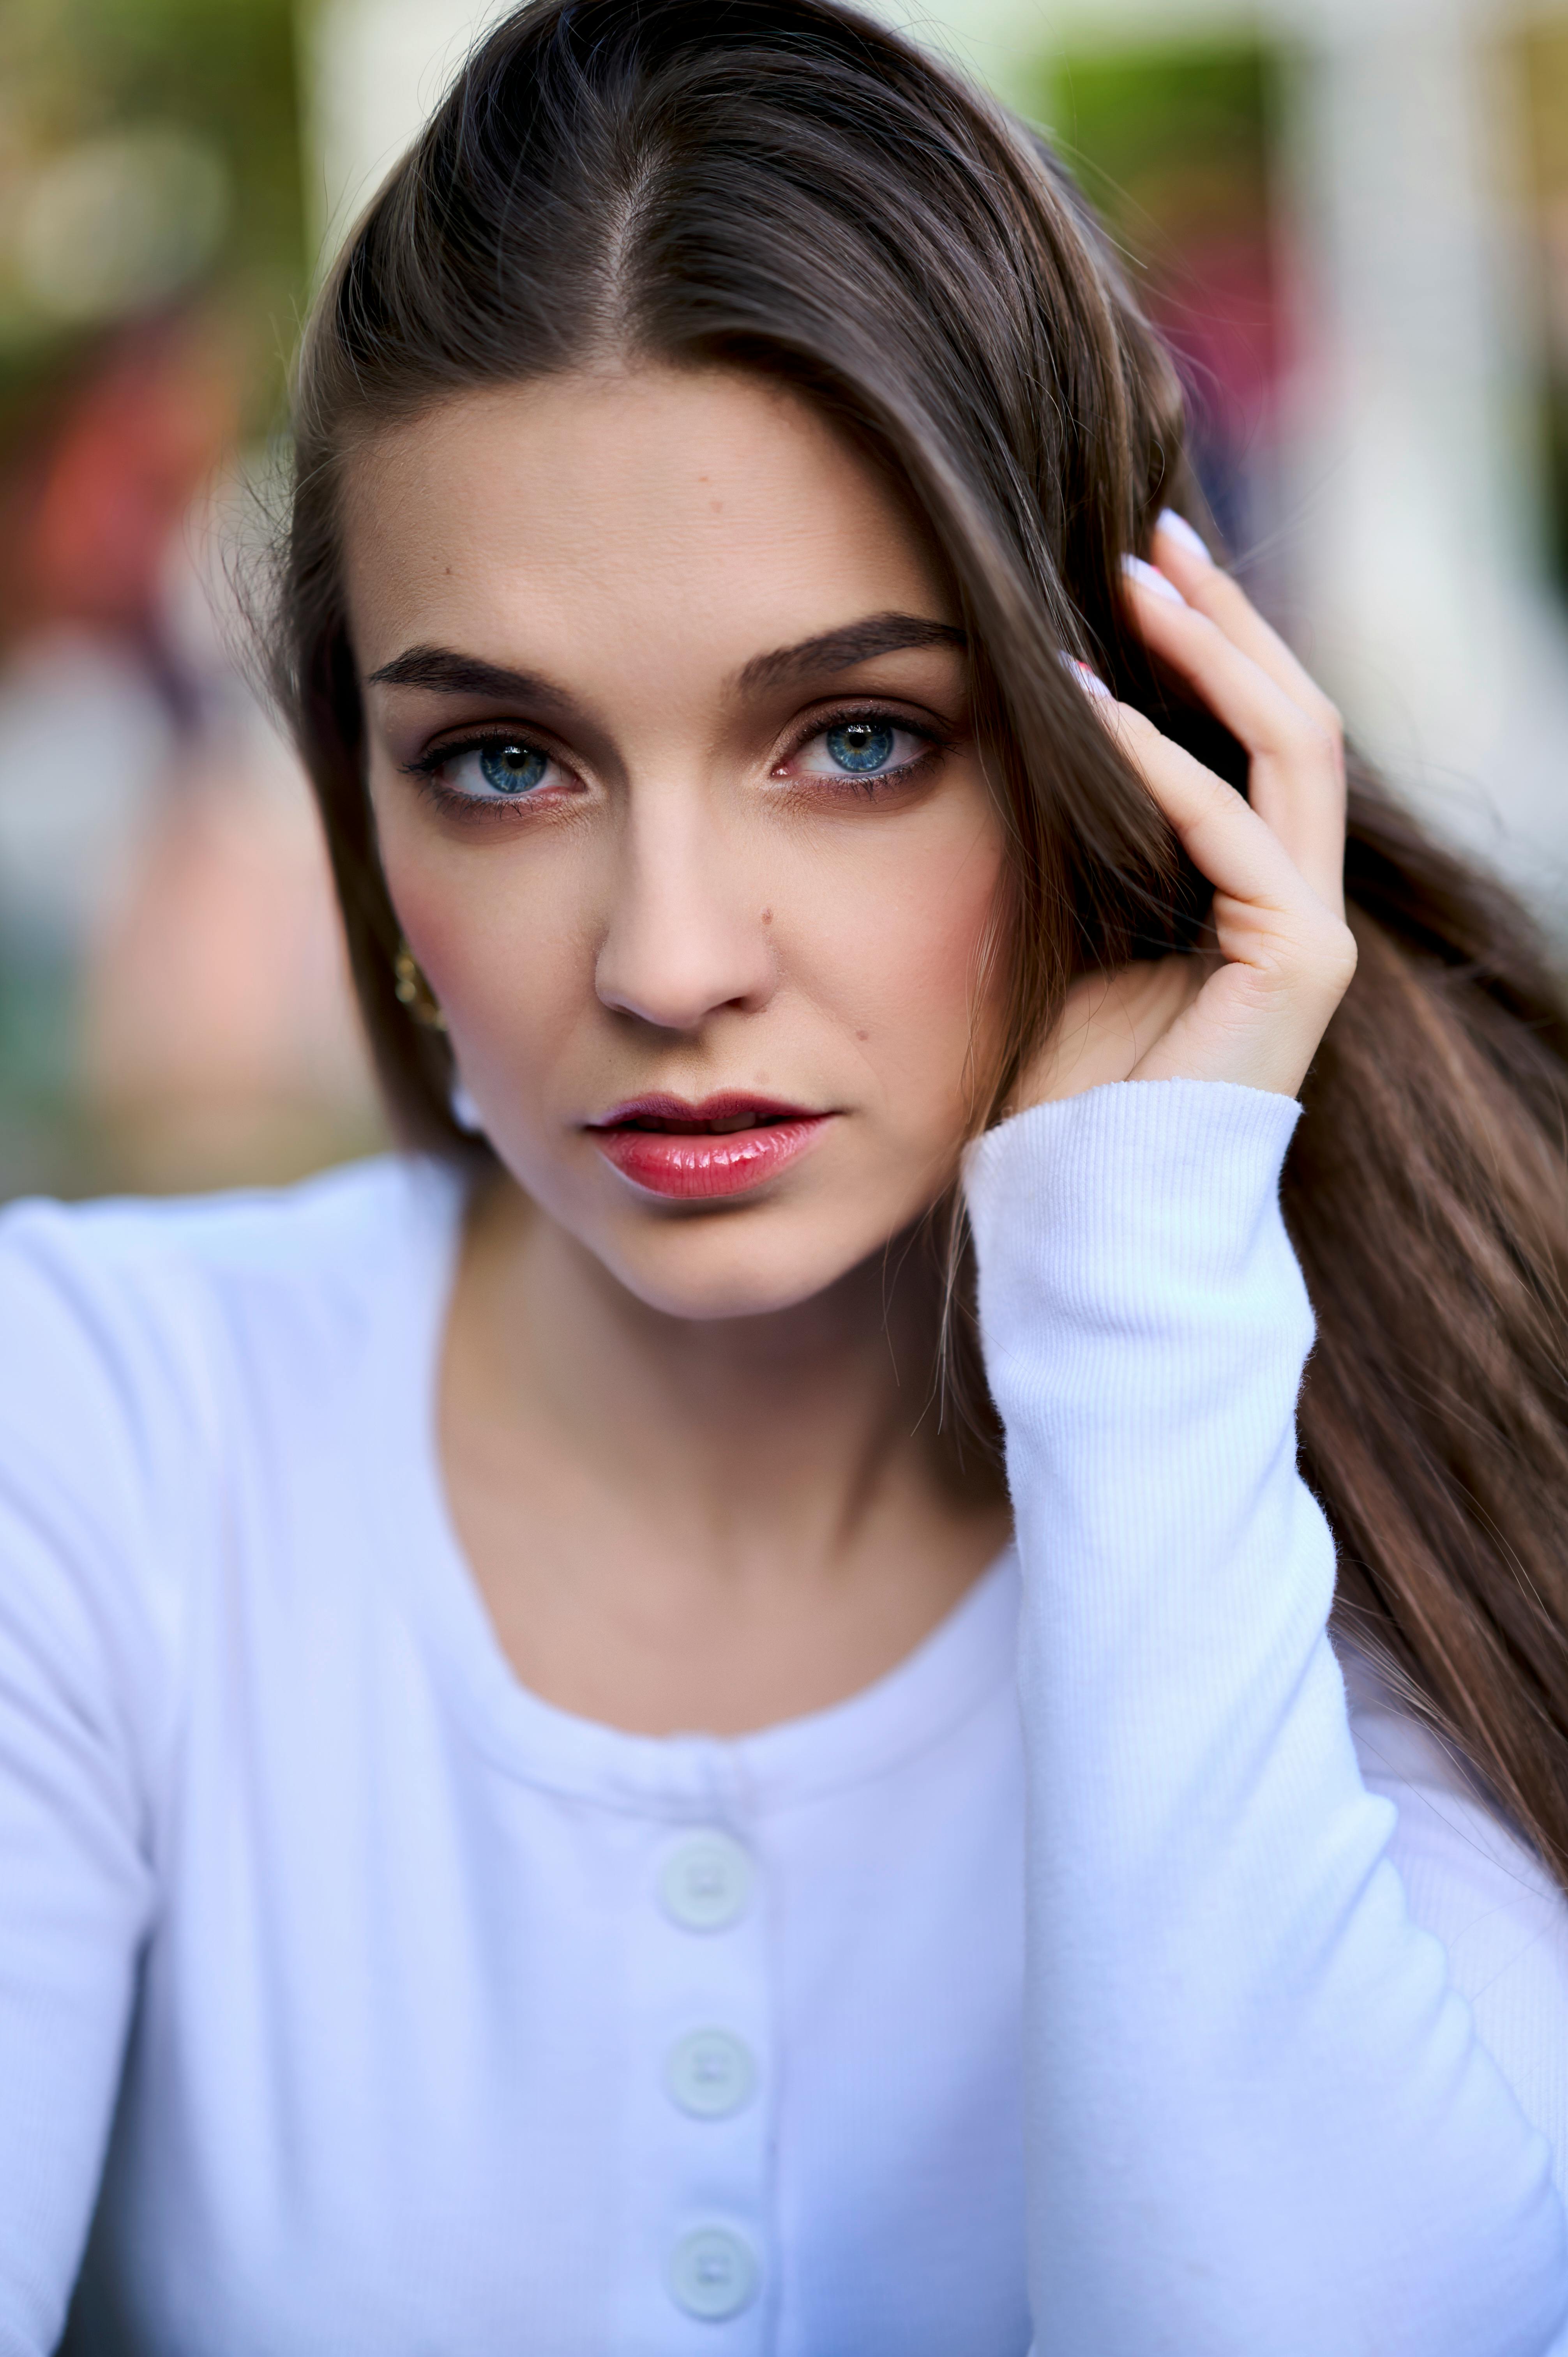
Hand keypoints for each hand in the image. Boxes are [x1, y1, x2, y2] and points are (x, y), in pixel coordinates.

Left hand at [1016, 514, 1355, 1107]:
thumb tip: (1039, 719)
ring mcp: (1309, 926)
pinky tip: (1097, 707)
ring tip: (1136, 576)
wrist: (1083, 1196)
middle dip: (1223, 617)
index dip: (1206, 642)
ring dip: (1210, 653)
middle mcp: (1297, 897)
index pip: (1252, 735)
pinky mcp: (1298, 959)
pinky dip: (1162, 762)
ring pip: (1290, 746)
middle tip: (1152, 530)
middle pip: (1291, 716)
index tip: (1133, 563)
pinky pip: (1231, 828)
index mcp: (1250, 887)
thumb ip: (1085, 834)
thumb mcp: (1067, 921)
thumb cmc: (1060, 1080)